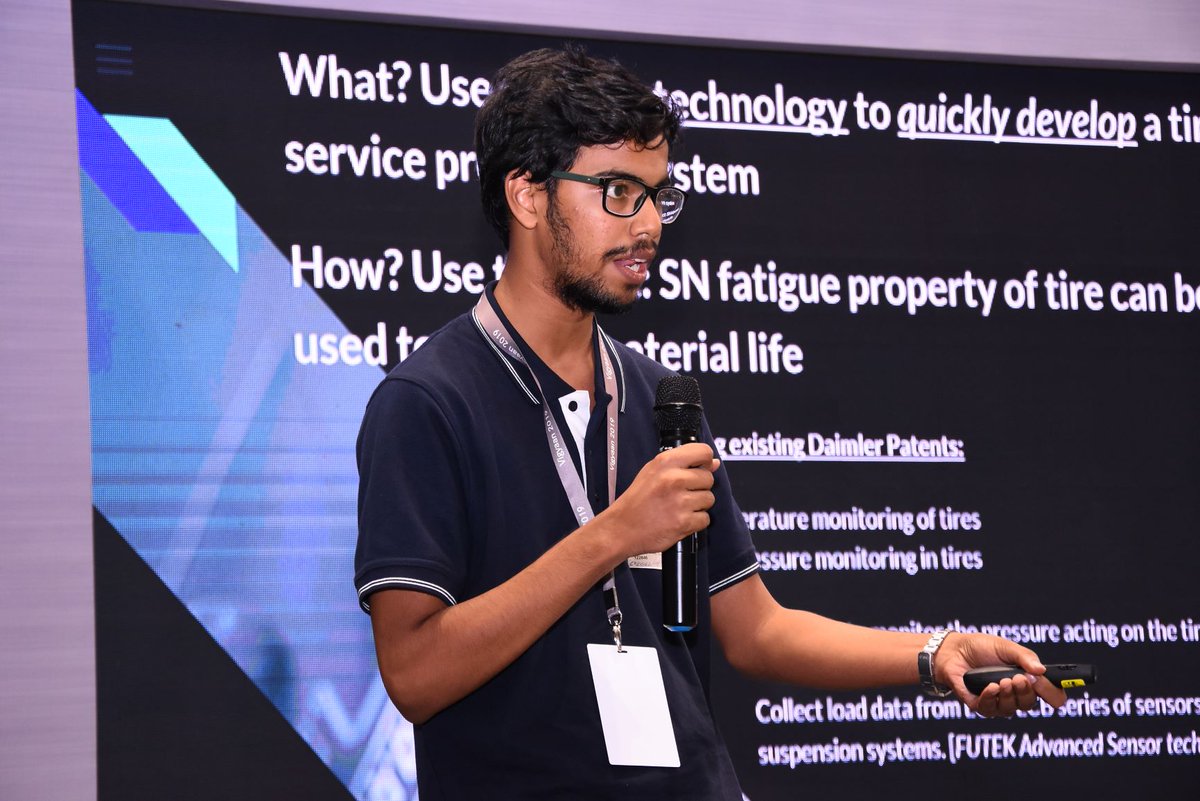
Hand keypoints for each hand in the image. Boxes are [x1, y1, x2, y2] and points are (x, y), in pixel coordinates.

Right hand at [598, 442, 717, 558]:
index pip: (703, 452)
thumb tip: (713, 463)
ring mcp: (680, 501)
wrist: (622, 528)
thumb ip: (683, 464)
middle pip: (708, 478)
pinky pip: (705, 519)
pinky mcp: (684, 522)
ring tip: (679, 507)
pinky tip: (680, 519)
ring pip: (709, 499)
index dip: (705, 461)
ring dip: (698, 505)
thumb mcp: (653, 472)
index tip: (701, 467)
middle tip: (682, 494)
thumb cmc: (637, 500)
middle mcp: (674, 479)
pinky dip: (695, 522)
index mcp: (665, 463)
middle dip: (699, 487)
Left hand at [936, 633, 1067, 717]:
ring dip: (1008, 695)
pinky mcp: (979, 705)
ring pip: (1011, 710)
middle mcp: (1015, 694)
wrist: (952, 650)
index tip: (1050, 688)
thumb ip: (1024, 657)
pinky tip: (989, 687)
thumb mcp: (1005, 647)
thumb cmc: (981, 648)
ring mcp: (997, 701)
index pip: (1050, 695)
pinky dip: (991, 698)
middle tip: (1019, 678)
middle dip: (1026, 693)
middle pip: (1030, 704)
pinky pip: (990, 710)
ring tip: (1002, 680)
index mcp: (1028, 679)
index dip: (1054, 694)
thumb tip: (1041, 670)